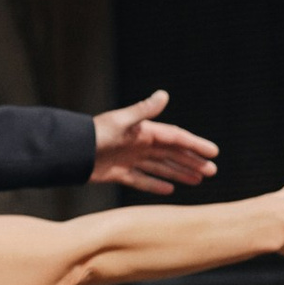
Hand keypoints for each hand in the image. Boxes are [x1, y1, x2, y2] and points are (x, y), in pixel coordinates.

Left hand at [92, 90, 218, 191]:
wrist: (70, 152)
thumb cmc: (95, 134)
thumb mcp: (121, 121)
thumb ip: (143, 111)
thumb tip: (164, 95)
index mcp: (143, 132)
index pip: (176, 137)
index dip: (195, 144)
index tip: (213, 153)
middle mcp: (139, 144)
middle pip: (172, 153)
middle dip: (192, 161)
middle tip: (212, 171)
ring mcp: (129, 159)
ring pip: (161, 167)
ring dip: (179, 173)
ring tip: (198, 180)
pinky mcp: (118, 173)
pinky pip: (142, 180)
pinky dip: (155, 185)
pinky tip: (170, 190)